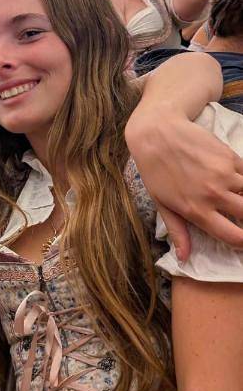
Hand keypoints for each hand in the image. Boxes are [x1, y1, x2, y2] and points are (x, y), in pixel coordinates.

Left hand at [126, 113, 242, 259]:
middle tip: (239, 214)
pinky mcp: (230, 157)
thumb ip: (178, 231)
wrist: (156, 133)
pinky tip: (237, 180)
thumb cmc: (155, 170)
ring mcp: (224, 175)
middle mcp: (213, 195)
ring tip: (236, 197)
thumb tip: (185, 257)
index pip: (234, 237)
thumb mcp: (161, 204)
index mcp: (196, 211)